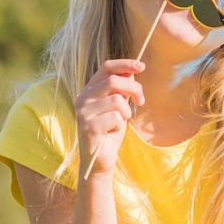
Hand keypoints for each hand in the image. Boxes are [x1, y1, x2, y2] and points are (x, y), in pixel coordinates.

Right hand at [74, 59, 145, 177]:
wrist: (101, 159)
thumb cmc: (110, 130)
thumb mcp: (118, 105)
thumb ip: (122, 88)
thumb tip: (132, 70)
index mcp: (89, 89)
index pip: (106, 67)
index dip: (125, 64)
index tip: (141, 66)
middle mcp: (82, 98)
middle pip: (114, 81)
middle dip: (134, 88)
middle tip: (141, 100)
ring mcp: (83, 112)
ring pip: (117, 100)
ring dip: (126, 112)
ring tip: (120, 121)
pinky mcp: (88, 127)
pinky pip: (115, 117)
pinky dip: (120, 125)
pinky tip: (111, 132)